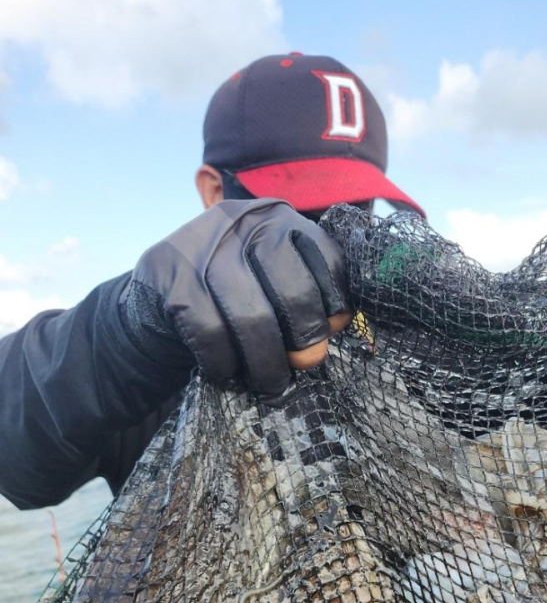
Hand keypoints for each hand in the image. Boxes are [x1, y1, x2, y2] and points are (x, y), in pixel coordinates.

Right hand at [121, 199, 351, 398]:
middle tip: (302, 365)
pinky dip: (224, 364)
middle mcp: (242, 221)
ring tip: (270, 384)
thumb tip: (327, 335)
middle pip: (294, 290)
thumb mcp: (273, 286)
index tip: (328, 332)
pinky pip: (211, 334)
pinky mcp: (170, 276)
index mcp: (278, 218)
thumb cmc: (231, 299)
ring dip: (266, 365)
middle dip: (304, 339)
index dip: (334, 304)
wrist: (155, 303)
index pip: (327, 258)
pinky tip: (227, 374)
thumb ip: (307, 301)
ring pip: (252, 318)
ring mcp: (202, 245)